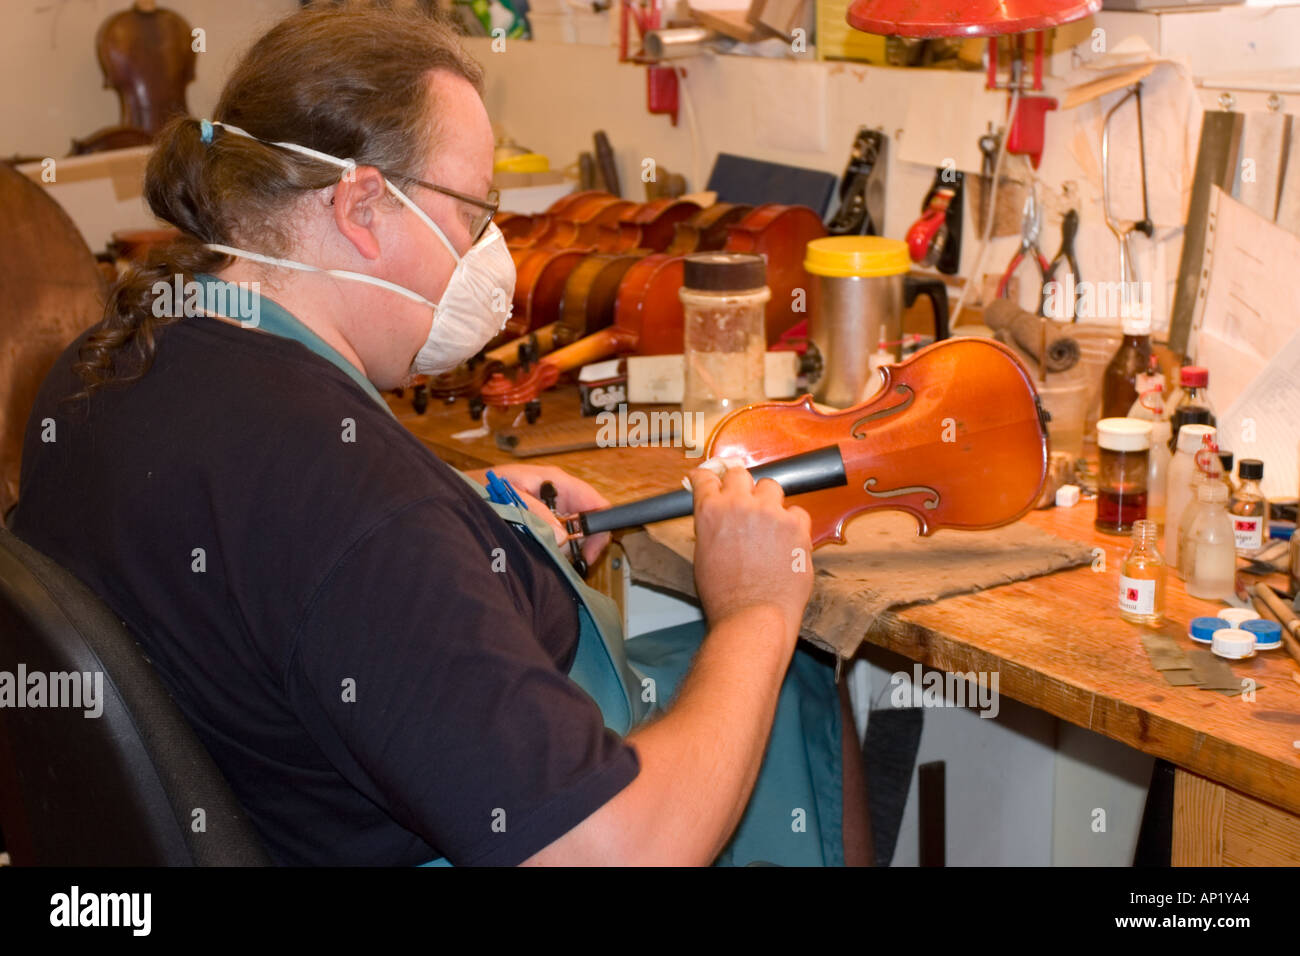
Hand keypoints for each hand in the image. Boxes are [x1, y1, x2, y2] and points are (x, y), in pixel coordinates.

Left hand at [470, 464, 611, 565]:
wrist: (464, 493)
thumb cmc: (483, 487)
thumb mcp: (509, 497)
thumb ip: (535, 513)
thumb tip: (562, 535)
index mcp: (556, 481)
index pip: (595, 502)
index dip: (599, 528)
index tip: (589, 553)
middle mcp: (559, 493)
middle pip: (589, 520)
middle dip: (581, 542)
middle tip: (565, 560)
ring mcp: (553, 507)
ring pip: (575, 532)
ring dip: (564, 547)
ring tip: (541, 550)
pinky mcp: (544, 520)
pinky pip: (560, 536)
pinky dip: (554, 547)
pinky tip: (538, 549)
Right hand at [689, 462, 813, 640]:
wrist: (753, 614)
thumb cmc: (725, 595)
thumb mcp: (702, 555)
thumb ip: (710, 527)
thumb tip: (715, 516)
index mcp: (710, 511)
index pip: (707, 477)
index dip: (708, 476)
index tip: (712, 477)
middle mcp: (739, 504)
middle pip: (740, 473)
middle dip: (740, 484)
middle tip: (743, 498)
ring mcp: (770, 512)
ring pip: (771, 487)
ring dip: (768, 500)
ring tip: (767, 522)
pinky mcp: (796, 525)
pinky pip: (797, 511)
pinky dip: (792, 522)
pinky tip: (786, 540)